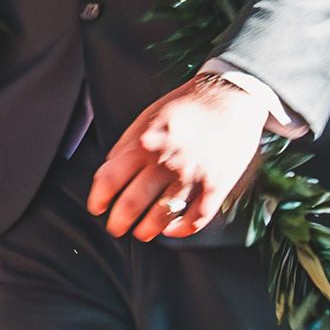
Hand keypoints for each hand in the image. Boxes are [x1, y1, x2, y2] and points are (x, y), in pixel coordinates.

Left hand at [87, 74, 276, 240]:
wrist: (231, 96)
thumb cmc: (187, 105)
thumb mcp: (148, 116)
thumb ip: (126, 143)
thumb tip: (109, 167)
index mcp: (143, 143)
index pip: (109, 180)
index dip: (98, 199)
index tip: (98, 208)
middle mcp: (164, 162)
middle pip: (130, 205)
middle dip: (118, 223)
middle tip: (116, 227)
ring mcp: (191, 176)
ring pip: (160, 218)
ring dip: (146, 231)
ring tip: (142, 232)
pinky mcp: (215, 186)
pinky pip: (194, 219)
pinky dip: (180, 230)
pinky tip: (171, 229)